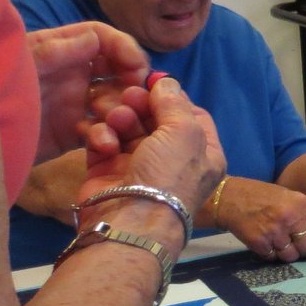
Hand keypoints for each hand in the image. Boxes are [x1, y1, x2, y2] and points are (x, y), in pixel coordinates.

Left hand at [29, 22, 149, 161]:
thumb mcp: (22, 64)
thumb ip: (55, 50)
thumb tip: (95, 39)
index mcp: (61, 50)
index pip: (103, 39)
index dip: (124, 48)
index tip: (136, 66)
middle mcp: (72, 75)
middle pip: (116, 69)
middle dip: (130, 80)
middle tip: (136, 96)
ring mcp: (74, 105)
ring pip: (114, 101)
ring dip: (121, 109)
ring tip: (114, 120)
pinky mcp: (73, 134)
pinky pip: (101, 131)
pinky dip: (106, 136)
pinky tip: (101, 141)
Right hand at [78, 78, 221, 214]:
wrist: (131, 223)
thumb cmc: (168, 175)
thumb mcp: (184, 133)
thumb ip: (175, 103)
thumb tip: (167, 83)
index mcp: (203, 154)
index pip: (191, 115)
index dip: (173, 98)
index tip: (155, 84)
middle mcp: (172, 159)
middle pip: (156, 118)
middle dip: (142, 104)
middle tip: (129, 95)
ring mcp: (138, 165)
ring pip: (127, 127)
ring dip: (121, 118)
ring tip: (116, 119)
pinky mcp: (106, 170)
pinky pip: (103, 142)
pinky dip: (102, 137)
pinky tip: (104, 142)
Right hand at [215, 177, 305, 261]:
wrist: (230, 198)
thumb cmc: (262, 196)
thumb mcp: (289, 196)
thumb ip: (305, 213)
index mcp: (301, 204)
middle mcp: (290, 218)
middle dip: (305, 248)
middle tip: (297, 244)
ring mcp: (275, 232)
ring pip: (292, 255)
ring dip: (289, 254)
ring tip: (283, 245)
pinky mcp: (260, 244)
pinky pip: (274, 258)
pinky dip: (273, 255)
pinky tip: (268, 245)